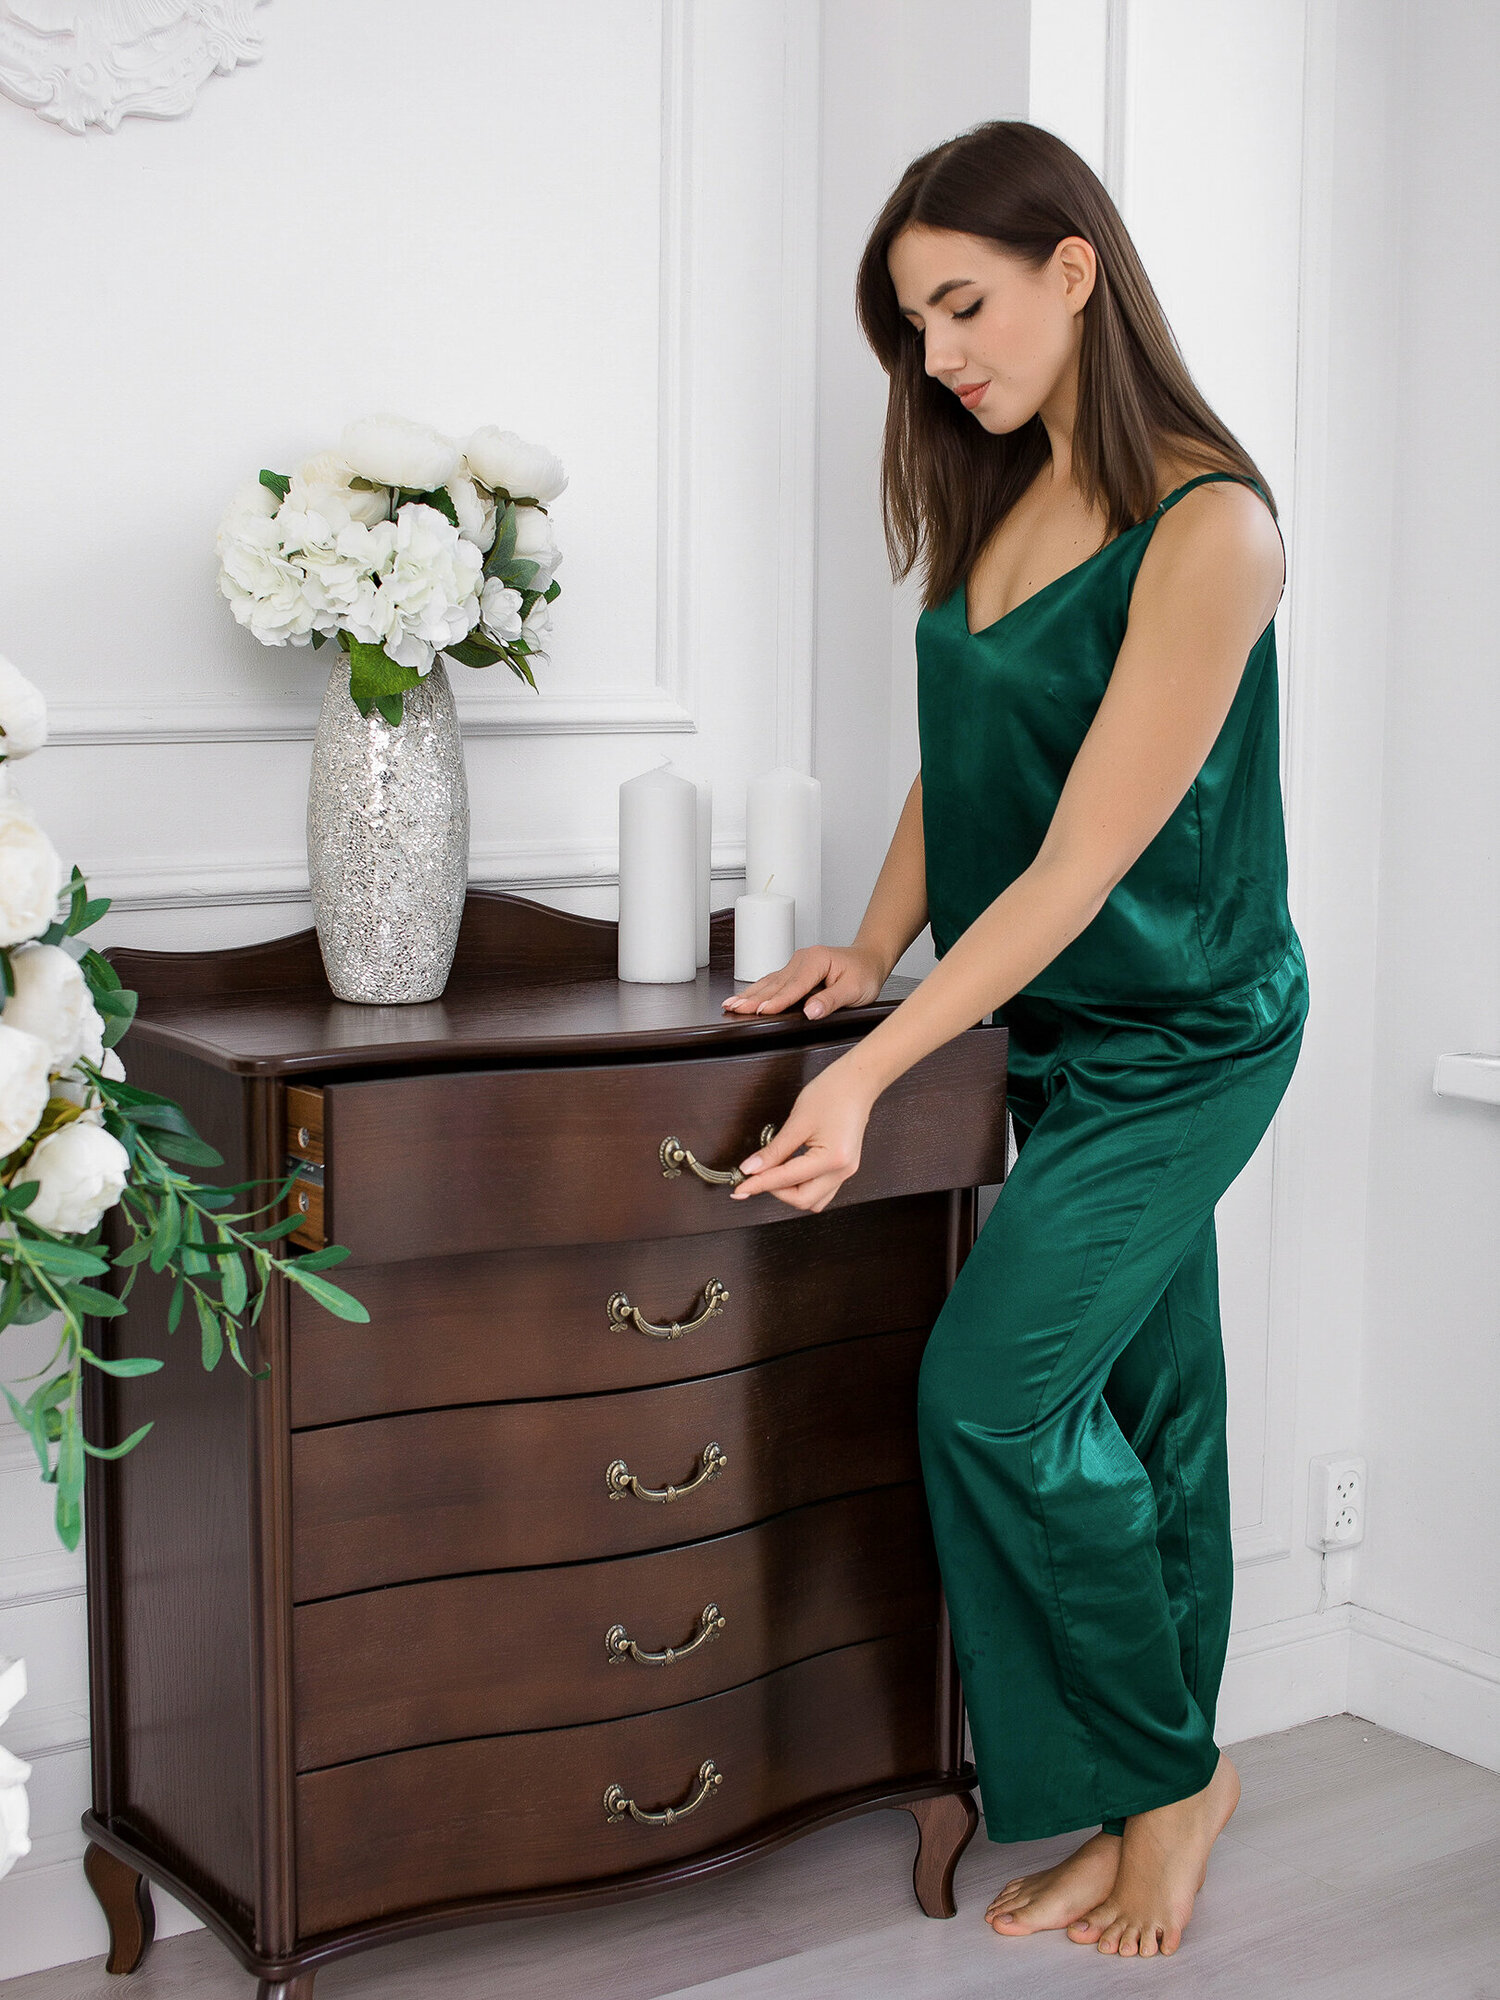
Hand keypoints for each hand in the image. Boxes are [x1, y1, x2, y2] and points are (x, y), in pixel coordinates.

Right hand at [721, 940, 889, 1020]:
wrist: (869, 959)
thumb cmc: (864, 973)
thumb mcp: (855, 990)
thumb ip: (832, 1000)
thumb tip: (810, 1011)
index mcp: (816, 961)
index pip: (793, 986)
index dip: (777, 1001)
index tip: (761, 1011)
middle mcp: (803, 959)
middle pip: (775, 983)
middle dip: (753, 998)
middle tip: (733, 1008)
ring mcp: (796, 963)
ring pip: (769, 982)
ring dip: (749, 994)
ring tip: (730, 1004)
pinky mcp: (794, 970)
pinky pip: (773, 981)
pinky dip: (757, 990)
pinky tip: (744, 997)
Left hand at [729, 1056, 875, 1212]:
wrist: (856, 1083)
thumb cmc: (832, 1094)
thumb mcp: (797, 1122)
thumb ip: (774, 1150)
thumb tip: (752, 1168)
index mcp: (831, 1159)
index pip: (787, 1180)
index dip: (759, 1184)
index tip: (741, 1188)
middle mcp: (842, 1171)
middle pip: (803, 1200)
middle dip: (776, 1191)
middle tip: (756, 1177)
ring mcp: (846, 1171)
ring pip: (814, 1200)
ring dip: (791, 1192)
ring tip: (773, 1174)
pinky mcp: (844, 1168)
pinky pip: (822, 1190)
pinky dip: (803, 1186)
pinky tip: (790, 1172)